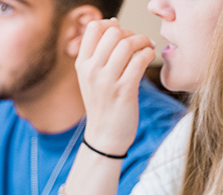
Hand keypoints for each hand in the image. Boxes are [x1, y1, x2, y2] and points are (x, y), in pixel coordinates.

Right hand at [75, 19, 155, 155]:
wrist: (105, 135)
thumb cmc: (103, 103)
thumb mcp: (91, 78)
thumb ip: (98, 52)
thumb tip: (112, 23)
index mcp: (82, 65)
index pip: (93, 28)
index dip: (111, 25)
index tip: (120, 34)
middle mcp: (91, 71)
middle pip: (113, 32)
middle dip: (130, 32)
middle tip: (137, 44)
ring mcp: (106, 81)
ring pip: (128, 44)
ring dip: (143, 41)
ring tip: (146, 49)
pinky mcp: (124, 90)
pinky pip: (140, 60)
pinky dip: (148, 54)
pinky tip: (148, 59)